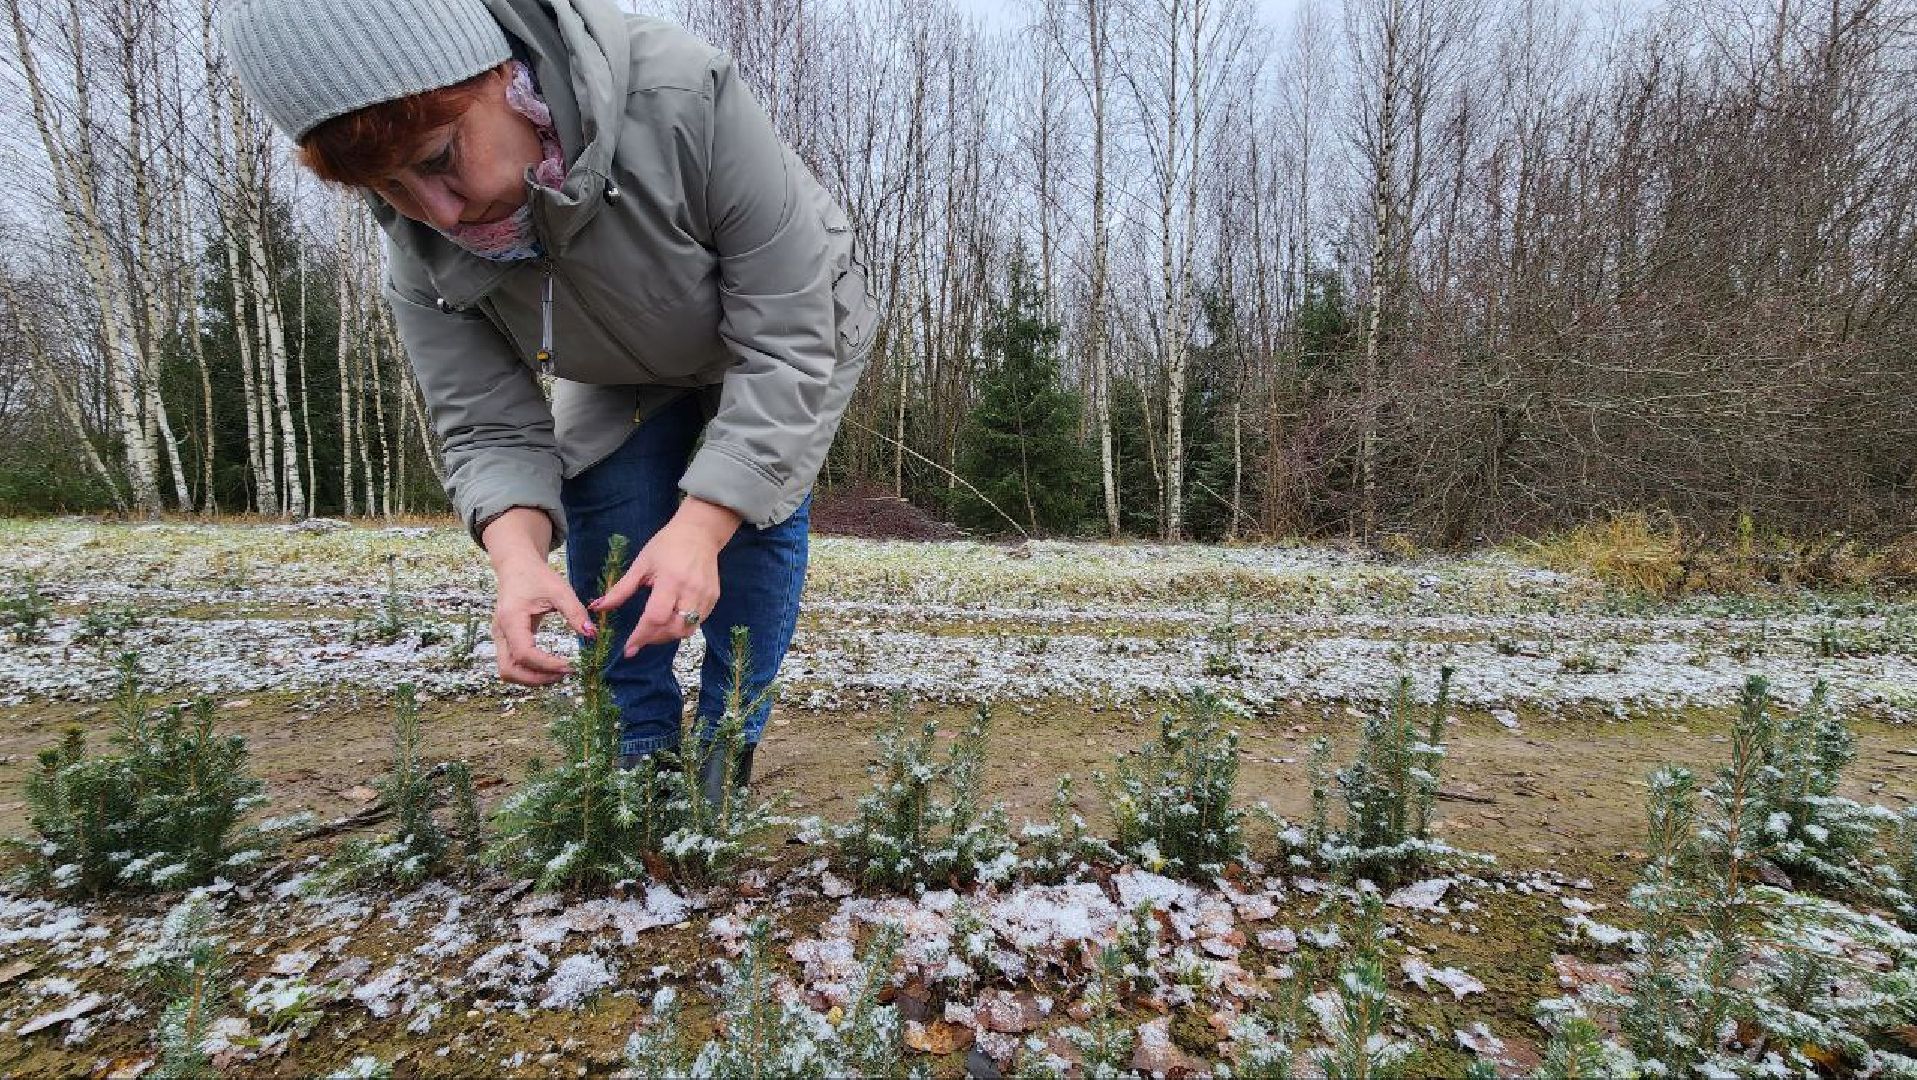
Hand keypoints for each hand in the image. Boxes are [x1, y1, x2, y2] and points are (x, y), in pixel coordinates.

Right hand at [481, 507, 593, 685]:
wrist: (517, 567)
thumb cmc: (537, 577)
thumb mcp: (560, 590)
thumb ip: (575, 612)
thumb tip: (592, 635)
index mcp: (511, 619)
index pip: (524, 653)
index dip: (547, 665)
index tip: (571, 666)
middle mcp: (500, 632)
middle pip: (509, 670)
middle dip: (536, 678)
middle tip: (565, 674)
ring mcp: (500, 638)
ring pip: (508, 671)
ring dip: (532, 678)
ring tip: (559, 673)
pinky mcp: (505, 641)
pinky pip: (512, 664)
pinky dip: (529, 672)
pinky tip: (551, 667)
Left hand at [589, 497, 741, 656]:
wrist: (699, 533)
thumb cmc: (667, 545)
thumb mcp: (641, 564)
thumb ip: (621, 589)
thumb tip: (598, 607)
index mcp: (671, 580)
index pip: (656, 617)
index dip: (641, 635)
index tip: (629, 649)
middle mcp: (691, 591)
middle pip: (674, 629)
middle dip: (654, 638)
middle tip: (640, 637)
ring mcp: (706, 596)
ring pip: (688, 630)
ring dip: (668, 635)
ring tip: (654, 630)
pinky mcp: (713, 598)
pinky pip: (697, 622)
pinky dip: (682, 626)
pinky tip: (671, 619)